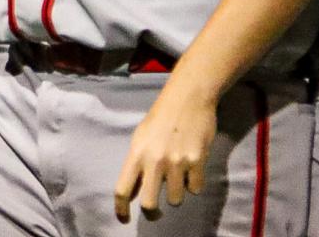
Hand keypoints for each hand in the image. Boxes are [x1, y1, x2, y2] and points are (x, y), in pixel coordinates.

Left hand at [113, 78, 218, 222]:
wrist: (188, 98)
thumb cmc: (161, 117)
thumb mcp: (141, 138)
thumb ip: (137, 164)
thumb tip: (133, 193)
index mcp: (136, 153)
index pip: (122, 189)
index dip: (121, 209)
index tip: (124, 219)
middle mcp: (155, 160)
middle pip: (150, 204)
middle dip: (153, 214)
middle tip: (156, 213)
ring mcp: (177, 162)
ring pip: (176, 199)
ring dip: (177, 193)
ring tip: (177, 174)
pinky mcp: (197, 162)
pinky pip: (195, 189)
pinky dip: (193, 183)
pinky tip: (191, 167)